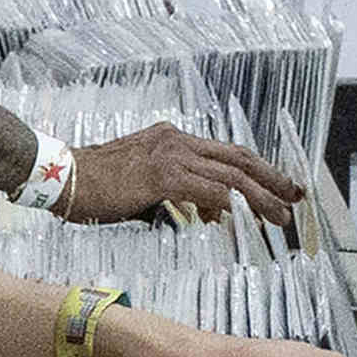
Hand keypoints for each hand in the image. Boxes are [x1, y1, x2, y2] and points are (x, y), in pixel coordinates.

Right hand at [50, 119, 311, 224]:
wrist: (59, 175)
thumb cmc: (94, 186)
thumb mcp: (145, 187)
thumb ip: (180, 195)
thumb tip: (213, 213)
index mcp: (174, 140)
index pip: (227, 153)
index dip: (258, 169)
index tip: (281, 185)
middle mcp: (177, 141)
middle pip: (238, 158)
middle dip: (272, 178)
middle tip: (297, 195)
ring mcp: (170, 155)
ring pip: (230, 174)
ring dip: (260, 196)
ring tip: (282, 214)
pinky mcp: (161, 175)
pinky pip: (208, 189)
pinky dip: (233, 203)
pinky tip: (248, 216)